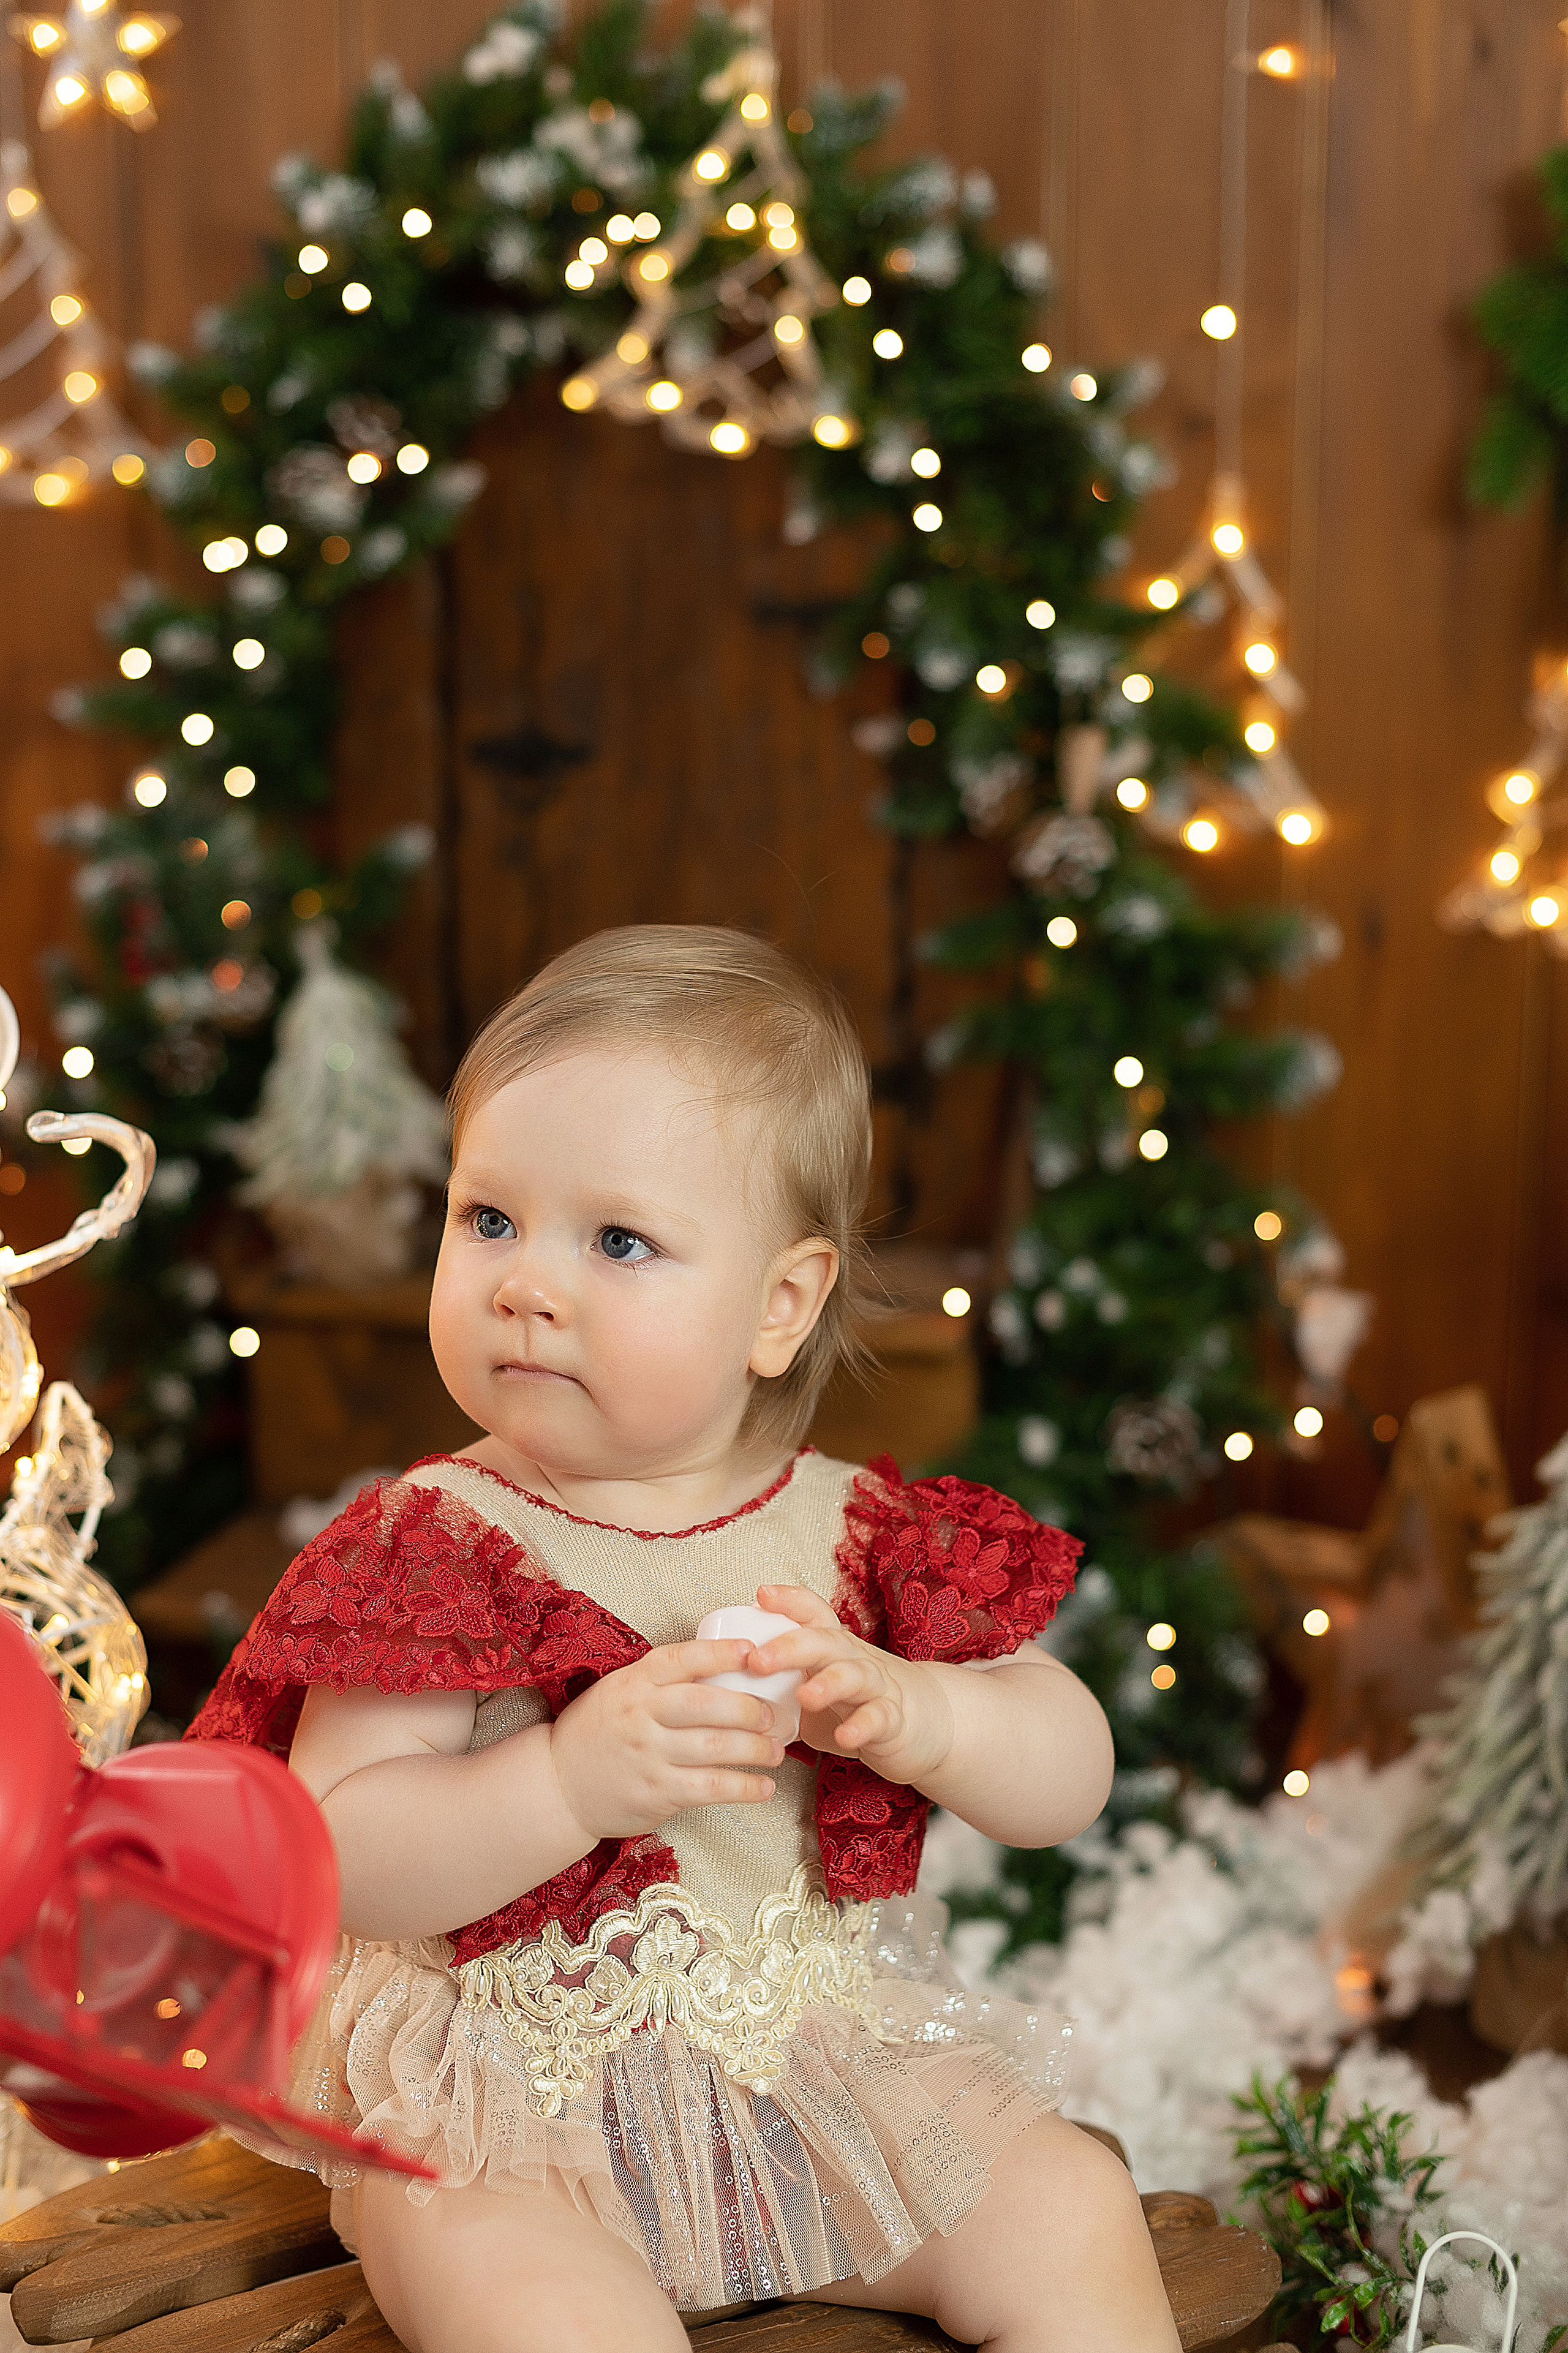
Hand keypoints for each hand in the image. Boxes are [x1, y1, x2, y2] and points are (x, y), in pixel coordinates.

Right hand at [548, 1639, 783, 1841]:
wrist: (558, 1783)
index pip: (683, 1659)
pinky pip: (710, 1788)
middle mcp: (642, 1715)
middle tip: (773, 1716)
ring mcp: (649, 1755)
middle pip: (707, 1705)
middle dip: (750, 1709)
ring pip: (716, 1747)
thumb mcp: (621, 1690)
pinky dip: (744, 1788)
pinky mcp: (656, 1793)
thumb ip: (662, 1679)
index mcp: (635, 1682)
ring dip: (756, 1750)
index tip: (753, 1651)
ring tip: (777, 1752)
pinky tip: (763, 1788)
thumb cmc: (600, 1730)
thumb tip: (723, 1664)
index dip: (721, 1652)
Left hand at [750, 1585, 952, 1787]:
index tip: (761, 1595)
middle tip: (759, 1659)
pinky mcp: (894, 1719)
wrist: (924, 1722)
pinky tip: (844, 1736)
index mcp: (832, 1646)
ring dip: (828, 1684)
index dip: (789, 1600)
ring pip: (854, 1676)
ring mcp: (877, 1687)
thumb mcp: (818, 1681)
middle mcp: (853, 1658)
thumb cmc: (856, 1701)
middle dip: (791, 1646)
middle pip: (825, 1641)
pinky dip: (861, 1727)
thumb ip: (779, 1680)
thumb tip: (722, 1682)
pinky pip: (878, 1719)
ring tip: (805, 1696)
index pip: (813, 1612)